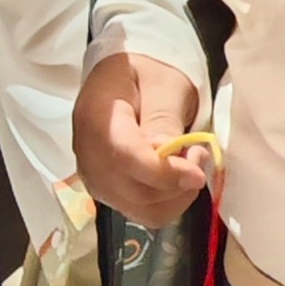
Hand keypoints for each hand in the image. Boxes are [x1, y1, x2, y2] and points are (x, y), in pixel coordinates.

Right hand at [71, 52, 207, 226]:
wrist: (123, 77)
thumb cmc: (146, 73)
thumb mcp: (165, 85)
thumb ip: (165, 121)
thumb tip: (172, 162)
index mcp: (98, 116)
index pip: (125, 156)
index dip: (163, 172)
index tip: (196, 172)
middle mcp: (87, 152)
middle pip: (133, 191)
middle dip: (176, 183)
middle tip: (198, 154)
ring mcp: (93, 175)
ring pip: (139, 209)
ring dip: (174, 196)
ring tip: (188, 165)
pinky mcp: (105, 189)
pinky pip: (139, 212)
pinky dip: (166, 203)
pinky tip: (175, 179)